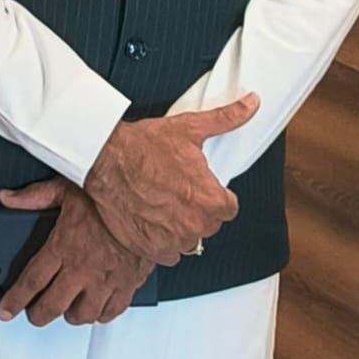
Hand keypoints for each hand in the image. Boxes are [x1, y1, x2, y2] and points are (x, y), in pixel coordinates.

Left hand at [0, 180, 153, 325]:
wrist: (146, 204)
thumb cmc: (107, 195)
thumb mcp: (64, 188)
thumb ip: (33, 196)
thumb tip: (7, 198)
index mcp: (63, 246)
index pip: (32, 281)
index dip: (15, 300)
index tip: (5, 310)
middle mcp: (81, 269)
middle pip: (53, 305)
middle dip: (39, 314)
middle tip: (33, 315)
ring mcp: (104, 281)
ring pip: (82, 314)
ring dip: (71, 314)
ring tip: (66, 308)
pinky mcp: (126, 286)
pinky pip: (110, 312)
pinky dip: (100, 314)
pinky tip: (95, 308)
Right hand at [83, 93, 259, 265]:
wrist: (105, 158)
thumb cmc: (144, 145)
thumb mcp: (189, 128)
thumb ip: (227, 120)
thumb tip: (252, 104)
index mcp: (211, 200)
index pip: (228, 207)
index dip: (212, 193)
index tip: (196, 184)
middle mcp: (196, 225)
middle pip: (208, 223)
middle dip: (195, 208)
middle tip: (174, 188)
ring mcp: (173, 241)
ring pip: (188, 239)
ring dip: (178, 225)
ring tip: (159, 201)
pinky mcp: (152, 250)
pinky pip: (168, 253)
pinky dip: (161, 240)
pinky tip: (150, 217)